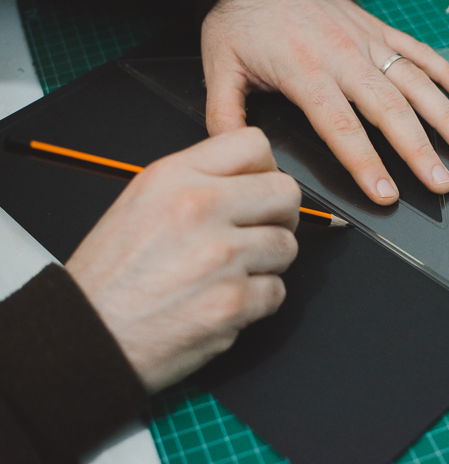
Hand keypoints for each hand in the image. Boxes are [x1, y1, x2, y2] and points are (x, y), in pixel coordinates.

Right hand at [65, 129, 300, 392]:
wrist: (87, 337)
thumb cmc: (111, 276)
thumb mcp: (142, 202)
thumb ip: (198, 181)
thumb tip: (251, 178)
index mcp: (175, 177)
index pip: (254, 144)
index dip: (265, 169)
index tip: (258, 188)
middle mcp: (200, 208)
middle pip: (286, 193)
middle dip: (280, 215)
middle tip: (258, 232)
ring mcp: (221, 256)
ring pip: (287, 246)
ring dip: (267, 263)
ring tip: (231, 273)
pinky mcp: (233, 302)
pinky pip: (276, 292)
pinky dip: (257, 302)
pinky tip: (224, 302)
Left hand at [202, 0, 448, 205]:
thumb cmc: (243, 16)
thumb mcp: (220, 64)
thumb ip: (226, 114)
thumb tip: (241, 155)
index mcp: (306, 72)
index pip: (342, 127)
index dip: (366, 163)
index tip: (387, 194)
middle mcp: (344, 58)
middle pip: (390, 111)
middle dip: (419, 151)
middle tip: (441, 183)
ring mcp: (366, 41)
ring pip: (414, 83)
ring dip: (445, 117)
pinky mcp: (377, 29)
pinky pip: (419, 51)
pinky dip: (447, 73)